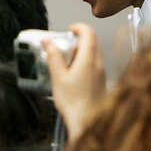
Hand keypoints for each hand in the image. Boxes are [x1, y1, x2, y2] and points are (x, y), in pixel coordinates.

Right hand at [43, 23, 105, 140]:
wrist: (88, 123)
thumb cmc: (74, 104)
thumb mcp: (58, 77)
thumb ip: (53, 57)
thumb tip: (48, 42)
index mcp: (88, 59)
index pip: (88, 32)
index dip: (78, 27)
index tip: (68, 30)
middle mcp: (98, 64)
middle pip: (93, 41)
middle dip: (78, 39)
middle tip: (64, 45)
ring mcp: (101, 73)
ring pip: (94, 53)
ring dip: (80, 51)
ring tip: (65, 62)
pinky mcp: (101, 81)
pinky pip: (94, 64)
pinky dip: (84, 62)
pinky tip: (72, 75)